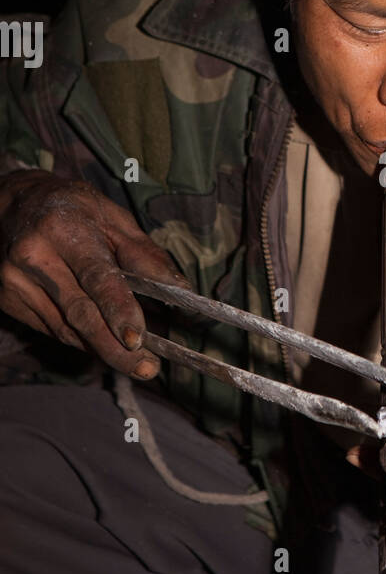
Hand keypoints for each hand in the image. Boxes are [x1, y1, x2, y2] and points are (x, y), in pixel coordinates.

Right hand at [0, 170, 190, 379]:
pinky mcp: (8, 300)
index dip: (118, 310)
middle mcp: (34, 257)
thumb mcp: (113, 219)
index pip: (96, 276)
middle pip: (80, 313)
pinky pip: (53, 330)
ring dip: (102, 349)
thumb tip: (180, 289)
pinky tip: (102, 344)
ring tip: (134, 362)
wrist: (13, 205)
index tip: (138, 339)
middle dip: (115, 348)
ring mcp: (15, 282)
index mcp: (63, 229)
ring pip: (66, 329)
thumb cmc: (73, 210)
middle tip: (147, 367)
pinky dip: (81, 340)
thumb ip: (145, 256)